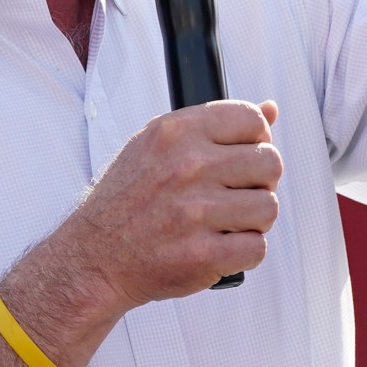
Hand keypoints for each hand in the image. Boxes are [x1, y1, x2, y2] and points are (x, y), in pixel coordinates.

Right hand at [42, 99, 281, 312]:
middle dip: (260, 182)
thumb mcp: (159, 145)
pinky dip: (243, 252)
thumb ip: (215, 125)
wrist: (95, 257)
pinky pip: (257, 247)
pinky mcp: (203, 254)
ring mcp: (195, 212)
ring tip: (225, 223)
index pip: (252, 120)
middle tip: (235, 195)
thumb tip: (271, 109)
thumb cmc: (129, 200)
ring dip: (253, 220)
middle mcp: (186, 166)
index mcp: (176, 132)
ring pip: (268, 207)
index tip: (242, 158)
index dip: (256, 141)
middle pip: (270, 163)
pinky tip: (219, 246)